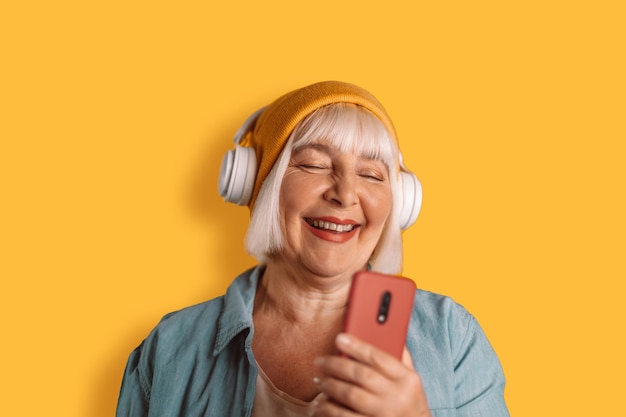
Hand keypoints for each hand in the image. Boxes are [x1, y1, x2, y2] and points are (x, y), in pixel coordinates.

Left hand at [309, 333, 431, 416]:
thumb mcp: (412, 380)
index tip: (339, 338)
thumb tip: (384, 330)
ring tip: (319, 381)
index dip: (357, 346)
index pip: (379, 357)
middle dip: (336, 366)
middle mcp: (397, 396)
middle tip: (320, 361)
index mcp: (407, 379)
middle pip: (361, 375)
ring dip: (330, 386)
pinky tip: (320, 404)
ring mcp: (384, 414)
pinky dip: (329, 409)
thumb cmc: (410, 404)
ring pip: (351, 395)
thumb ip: (400, 357)